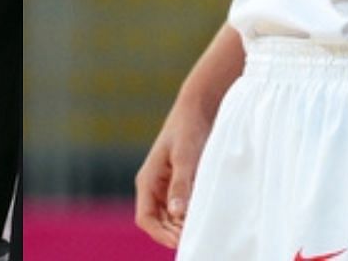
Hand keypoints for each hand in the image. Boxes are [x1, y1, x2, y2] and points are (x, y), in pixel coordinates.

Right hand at [133, 100, 215, 248]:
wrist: (198, 107)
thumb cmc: (189, 129)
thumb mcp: (185, 157)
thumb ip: (181, 185)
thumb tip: (176, 214)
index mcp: (147, 180)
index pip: (145, 218)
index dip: (160, 233)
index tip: (179, 241)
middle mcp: (153, 185)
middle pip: (157, 221)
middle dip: (172, 232)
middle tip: (194, 237)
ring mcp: (165, 184)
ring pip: (169, 216)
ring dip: (180, 225)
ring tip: (199, 229)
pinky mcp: (179, 181)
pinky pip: (180, 206)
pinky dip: (188, 215)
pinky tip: (202, 216)